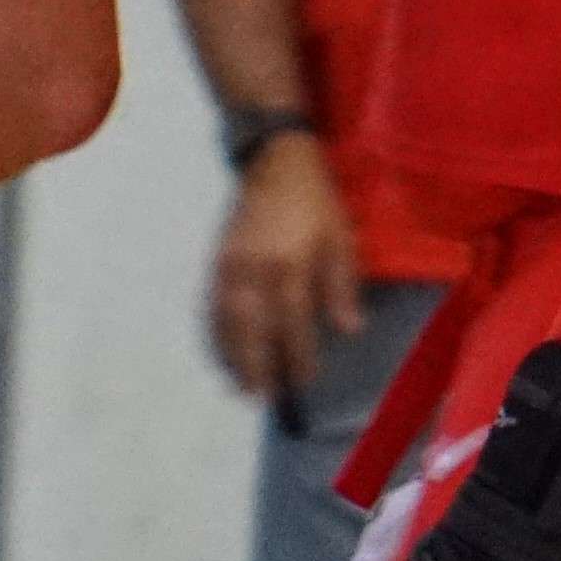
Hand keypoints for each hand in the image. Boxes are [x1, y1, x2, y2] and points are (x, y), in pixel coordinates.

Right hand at [206, 128, 363, 402]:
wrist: (275, 162)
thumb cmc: (316, 202)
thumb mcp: (340, 239)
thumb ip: (342, 286)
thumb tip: (348, 330)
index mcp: (290, 264)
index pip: (293, 322)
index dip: (298, 355)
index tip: (304, 382)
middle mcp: (255, 269)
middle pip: (252, 329)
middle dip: (257, 366)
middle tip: (263, 398)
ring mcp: (230, 266)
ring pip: (227, 321)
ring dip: (232, 356)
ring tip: (240, 386)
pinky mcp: (217, 261)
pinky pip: (212, 306)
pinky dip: (215, 334)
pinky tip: (221, 353)